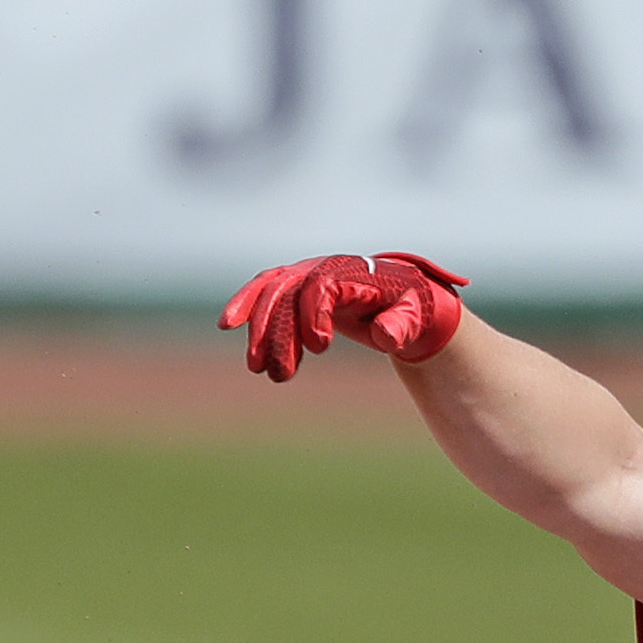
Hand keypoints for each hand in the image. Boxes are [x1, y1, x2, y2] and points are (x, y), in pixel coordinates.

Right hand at [220, 251, 469, 381]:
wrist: (404, 299)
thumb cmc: (411, 309)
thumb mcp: (415, 317)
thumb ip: (401, 326)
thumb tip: (384, 334)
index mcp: (355, 272)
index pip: (323, 286)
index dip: (315, 314)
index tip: (320, 348)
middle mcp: (325, 268)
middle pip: (289, 291)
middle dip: (278, 331)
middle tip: (277, 374)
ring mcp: (308, 275)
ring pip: (272, 295)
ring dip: (261, 331)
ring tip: (258, 369)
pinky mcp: (298, 288)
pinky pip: (266, 292)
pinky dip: (246, 305)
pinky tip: (227, 325)